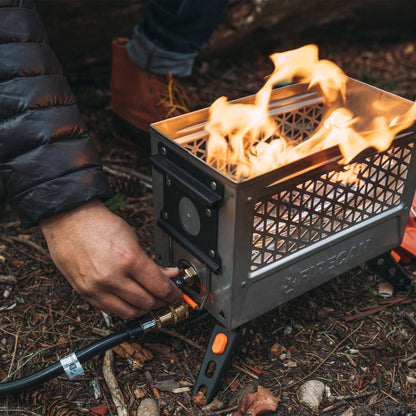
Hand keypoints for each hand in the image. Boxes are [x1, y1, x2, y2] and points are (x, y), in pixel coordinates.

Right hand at [40, 200, 181, 318]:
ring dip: (144, 309)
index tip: (176, 293)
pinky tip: (131, 302)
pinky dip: (124, 309)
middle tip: (166, 297)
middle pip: (147, 302)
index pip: (159, 287)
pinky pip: (110, 311)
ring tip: (151, 301)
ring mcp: (96, 287)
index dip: (172, 293)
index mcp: (129, 259)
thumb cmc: (99, 224)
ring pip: (129, 312)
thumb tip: (167, 275)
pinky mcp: (84, 292)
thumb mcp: (133, 239)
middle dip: (161, 302)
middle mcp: (112, 277)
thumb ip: (150, 262)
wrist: (69, 220)